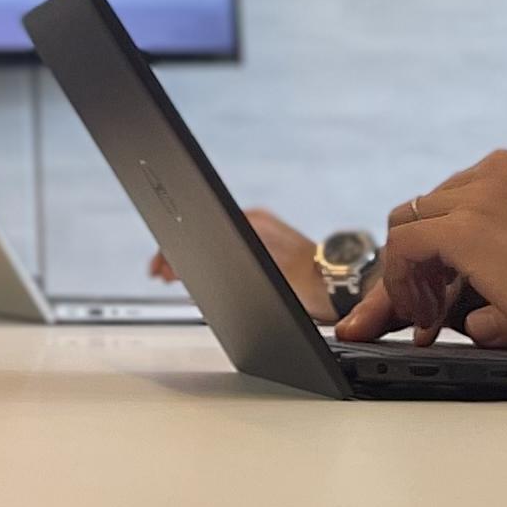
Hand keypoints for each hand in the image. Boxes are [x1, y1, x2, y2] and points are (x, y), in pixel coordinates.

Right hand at [152, 206, 336, 314]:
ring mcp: (261, 228)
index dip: (174, 250)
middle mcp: (255, 220)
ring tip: (174, 274)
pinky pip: (228, 241)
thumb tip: (190, 276)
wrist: (345, 284)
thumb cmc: (313, 287)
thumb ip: (227, 274)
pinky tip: (202, 270)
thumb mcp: (265, 282)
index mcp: (251, 224)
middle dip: (178, 252)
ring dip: (194, 255)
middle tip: (160, 274)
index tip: (160, 268)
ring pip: (213, 236)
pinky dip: (211, 253)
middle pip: (202, 229)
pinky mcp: (267, 239)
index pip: (199, 228)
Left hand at [373, 151, 506, 362]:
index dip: (446, 238)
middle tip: (432, 301)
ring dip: (411, 269)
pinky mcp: (462, 229)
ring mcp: (478, 194)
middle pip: (429, 206)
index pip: (457, 192)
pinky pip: (402, 245)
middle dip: (426, 255)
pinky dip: (401, 280)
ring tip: (426, 311)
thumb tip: (468, 255)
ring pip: (408, 222)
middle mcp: (498, 167)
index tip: (449, 279)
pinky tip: (423, 313)